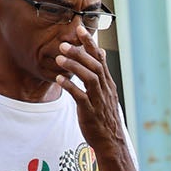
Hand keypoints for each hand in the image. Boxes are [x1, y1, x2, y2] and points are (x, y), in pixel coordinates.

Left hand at [55, 25, 127, 154]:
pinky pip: (81, 96)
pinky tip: (59, 79)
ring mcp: (99, 101)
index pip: (100, 59)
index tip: (80, 29)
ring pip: (90, 78)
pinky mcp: (91, 112)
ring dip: (74, 67)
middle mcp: (105, 90)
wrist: (111, 142)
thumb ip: (101, 72)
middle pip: (95, 66)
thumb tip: (101, 52)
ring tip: (59, 59)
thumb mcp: (106, 92)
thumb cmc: (105, 116)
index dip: (91, 44)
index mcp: (108, 84)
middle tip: (63, 43)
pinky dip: (70, 86)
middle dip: (80, 53)